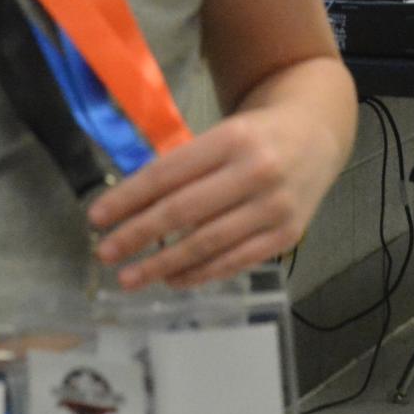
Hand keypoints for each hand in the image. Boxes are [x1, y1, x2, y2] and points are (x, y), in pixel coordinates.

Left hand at [87, 106, 336, 289]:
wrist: (317, 134)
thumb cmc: (255, 136)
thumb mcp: (220, 134)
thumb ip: (183, 166)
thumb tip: (129, 207)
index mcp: (231, 139)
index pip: (167, 174)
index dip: (128, 198)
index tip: (97, 218)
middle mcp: (256, 173)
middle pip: (183, 211)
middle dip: (137, 235)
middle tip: (105, 253)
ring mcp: (275, 207)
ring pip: (207, 244)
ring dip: (162, 264)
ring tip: (130, 277)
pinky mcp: (288, 235)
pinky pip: (235, 261)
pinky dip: (200, 274)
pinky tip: (172, 280)